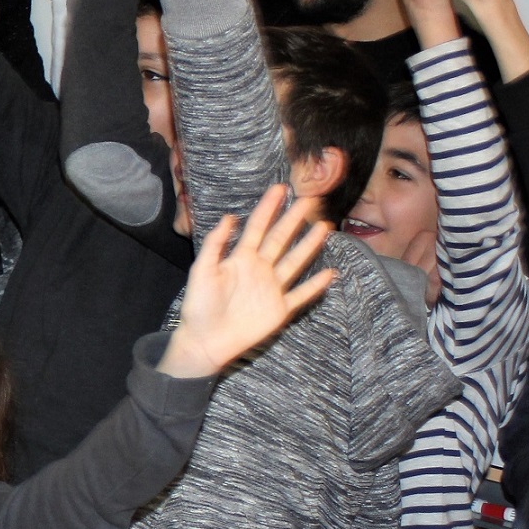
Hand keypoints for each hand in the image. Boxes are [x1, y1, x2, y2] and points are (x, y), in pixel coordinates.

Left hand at [157, 185, 335, 378]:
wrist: (204, 340)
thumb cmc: (199, 306)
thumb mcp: (202, 271)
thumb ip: (215, 245)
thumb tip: (229, 217)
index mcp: (240, 258)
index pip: (257, 227)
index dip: (268, 208)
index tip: (280, 188)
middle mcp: (259, 269)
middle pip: (280, 240)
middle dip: (294, 220)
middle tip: (310, 201)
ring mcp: (271, 289)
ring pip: (294, 262)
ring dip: (309, 246)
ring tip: (324, 228)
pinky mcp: (279, 310)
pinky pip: (301, 295)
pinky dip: (315, 286)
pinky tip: (329, 273)